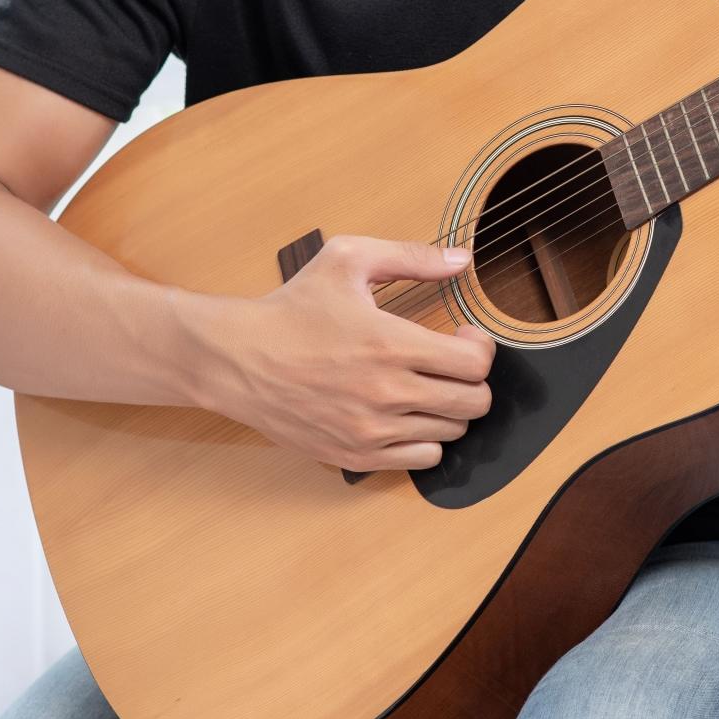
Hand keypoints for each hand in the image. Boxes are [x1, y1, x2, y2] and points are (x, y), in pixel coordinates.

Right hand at [197, 234, 494, 473]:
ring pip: (451, 434)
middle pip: (474, 404)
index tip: (463, 337)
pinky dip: (425, 440)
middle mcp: (386, 394)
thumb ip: (411, 256)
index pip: (476, 364)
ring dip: (448, 409)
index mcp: (391, 344)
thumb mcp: (347, 260)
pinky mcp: (356, 456)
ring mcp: (372, 431)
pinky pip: (421, 461)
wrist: (237, 359)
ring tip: (424, 386)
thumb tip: (461, 259)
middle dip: (472, 380)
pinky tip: (406, 415)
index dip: (481, 348)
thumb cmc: (291, 307)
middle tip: (451, 364)